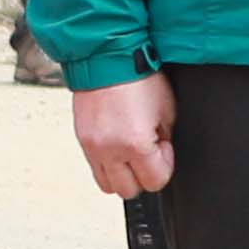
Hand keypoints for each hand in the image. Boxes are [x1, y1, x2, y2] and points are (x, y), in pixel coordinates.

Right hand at [73, 69, 177, 198]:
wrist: (106, 57)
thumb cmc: (139, 77)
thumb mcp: (166, 109)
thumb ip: (164, 138)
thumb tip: (160, 153)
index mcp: (135, 144)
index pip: (155, 181)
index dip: (165, 165)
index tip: (163, 146)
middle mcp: (110, 150)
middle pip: (129, 191)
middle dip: (143, 175)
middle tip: (148, 151)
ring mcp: (92, 147)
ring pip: (108, 185)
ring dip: (123, 175)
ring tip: (131, 151)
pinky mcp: (82, 140)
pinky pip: (95, 167)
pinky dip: (108, 162)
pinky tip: (117, 142)